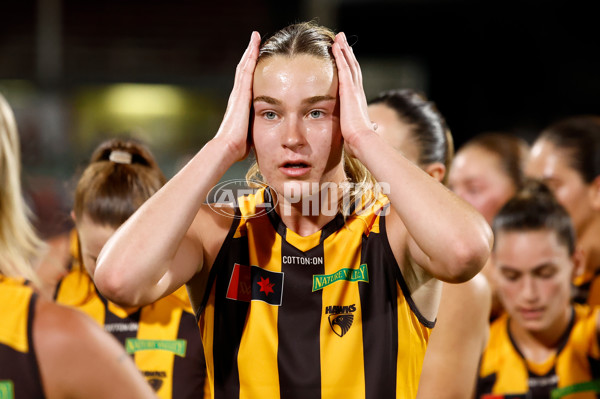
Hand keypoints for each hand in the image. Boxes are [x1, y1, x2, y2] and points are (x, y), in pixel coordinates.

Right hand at [214, 31, 260, 161]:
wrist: (227, 146)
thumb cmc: (238, 146)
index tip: (255, 59)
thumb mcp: (249, 135)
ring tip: (255, 37)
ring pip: (244, 66)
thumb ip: (254, 130)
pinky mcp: (241, 92)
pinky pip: (246, 69)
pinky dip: (250, 56)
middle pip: (243, 70)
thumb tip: (262, 137)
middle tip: (255, 41)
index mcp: (239, 105)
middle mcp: (237, 96)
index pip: (245, 83)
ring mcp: (238, 93)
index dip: (249, 70)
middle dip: (249, 56)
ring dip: (249, 51)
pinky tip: (254, 45)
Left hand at [332, 32, 374, 156]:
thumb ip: (367, 126)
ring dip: (344, 50)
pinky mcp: (348, 89)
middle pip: (353, 67)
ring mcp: (354, 90)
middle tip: (343, 41)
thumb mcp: (362, 130)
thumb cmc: (360, 140)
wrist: (362, 140)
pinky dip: (340, 56)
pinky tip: (336, 46)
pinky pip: (343, 68)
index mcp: (359, 101)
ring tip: (339, 38)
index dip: (351, 67)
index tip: (348, 57)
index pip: (355, 80)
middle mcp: (358, 92)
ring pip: (349, 64)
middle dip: (348, 53)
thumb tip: (374, 127)